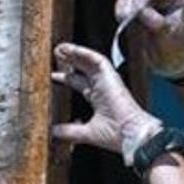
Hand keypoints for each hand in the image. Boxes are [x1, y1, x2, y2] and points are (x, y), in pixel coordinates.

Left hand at [52, 43, 161, 165]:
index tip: (54, 76)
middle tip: (56, 56)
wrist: (130, 134)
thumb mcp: (86, 132)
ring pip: (89, 62)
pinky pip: (97, 59)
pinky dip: (84, 53)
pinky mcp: (111, 76)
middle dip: (70, 63)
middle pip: (83, 71)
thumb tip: (54, 131)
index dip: (67, 79)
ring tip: (60, 48)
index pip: (80, 85)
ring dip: (75, 54)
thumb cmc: (116, 135)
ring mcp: (107, 81)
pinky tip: (71, 49)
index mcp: (99, 100)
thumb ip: (70, 131)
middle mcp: (103, 88)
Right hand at [114, 0, 183, 78]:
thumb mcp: (169, 37)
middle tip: (125, 16)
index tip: (136, 10)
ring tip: (122, 18)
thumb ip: (157, 23)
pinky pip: (124, 4)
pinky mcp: (135, 11)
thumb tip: (140, 11)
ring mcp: (147, 2)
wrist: (171, 62)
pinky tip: (120, 18)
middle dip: (131, 1)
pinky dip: (120, 9)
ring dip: (123, 4)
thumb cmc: (175, 48)